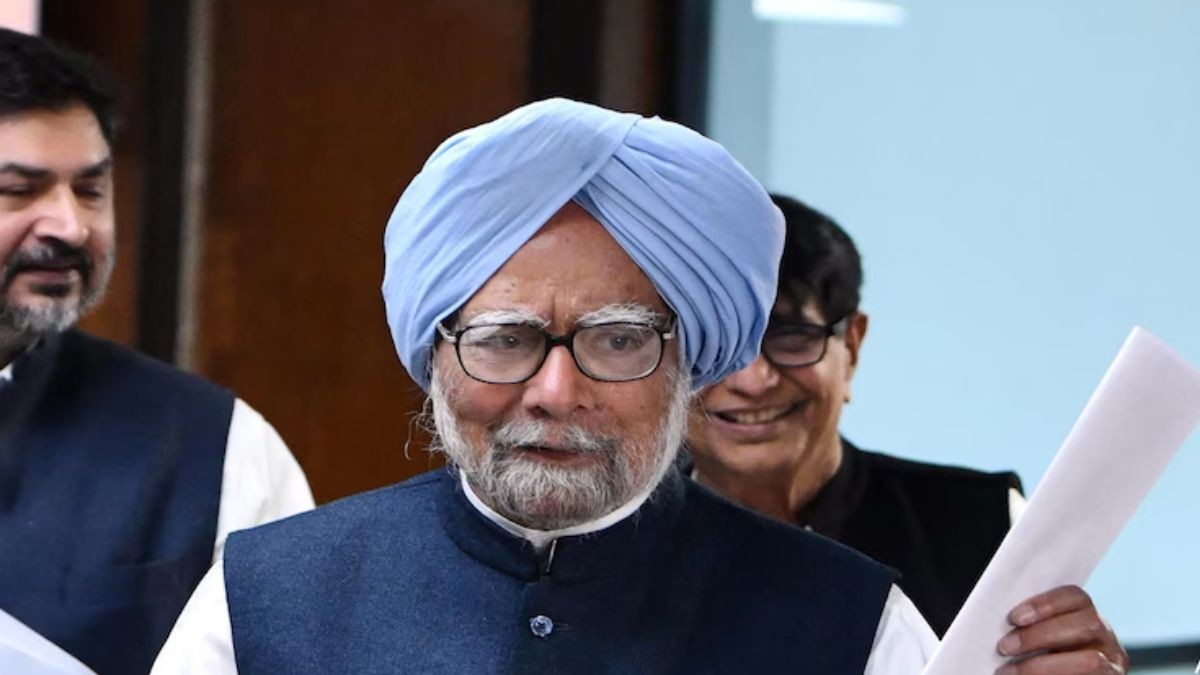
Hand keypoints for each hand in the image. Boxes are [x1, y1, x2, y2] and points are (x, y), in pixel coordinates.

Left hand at [995, 585, 1127, 673]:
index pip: (1076, 597)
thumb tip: (1002, 627)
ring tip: (1009, 672)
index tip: (1014, 618)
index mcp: (1088, 617)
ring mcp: (1113, 665)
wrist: (1055, 673)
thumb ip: (1030, 628)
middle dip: (1040, 635)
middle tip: (1005, 647)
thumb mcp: (1039, 640)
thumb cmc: (1041, 660)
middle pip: (1086, 624)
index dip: (1044, 604)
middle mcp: (1107, 639)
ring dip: (1044, 665)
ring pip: (1092, 660)